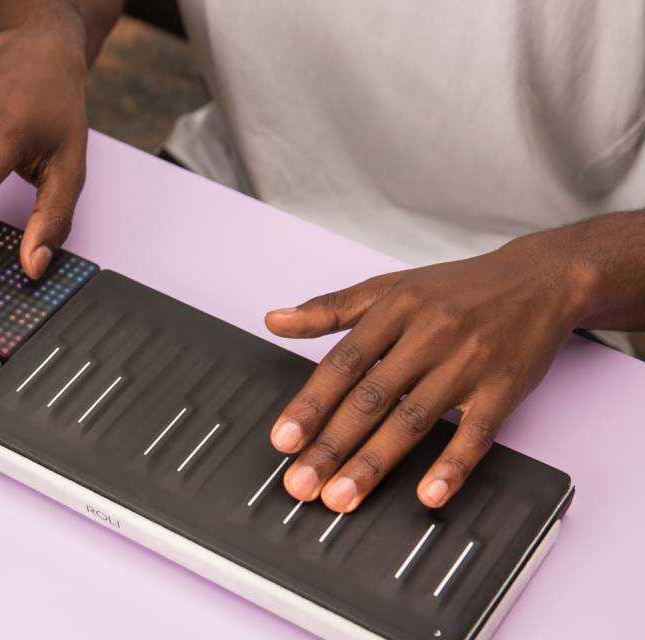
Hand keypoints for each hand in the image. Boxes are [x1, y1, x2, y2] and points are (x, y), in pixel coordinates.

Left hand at [264, 228, 601, 512]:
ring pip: (413, 420)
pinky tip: (427, 494)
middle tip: (301, 482)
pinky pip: (476, 434)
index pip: (342, 364)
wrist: (540, 281)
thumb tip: (274, 320)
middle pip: (371, 399)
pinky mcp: (504, 389)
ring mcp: (468, 365)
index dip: (310, 405)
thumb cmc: (457, 289)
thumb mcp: (389, 287)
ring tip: (342, 497)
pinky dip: (452, 466)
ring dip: (374, 463)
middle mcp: (428, 337)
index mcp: (395, 310)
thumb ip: (329, 308)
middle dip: (331, 445)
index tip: (283, 440)